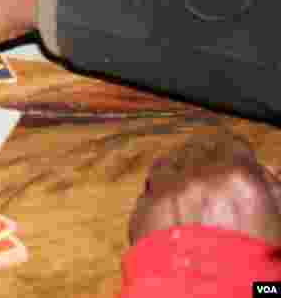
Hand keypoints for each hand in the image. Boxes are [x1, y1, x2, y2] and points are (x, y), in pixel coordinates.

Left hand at [129, 131, 280, 245]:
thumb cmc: (254, 268)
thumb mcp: (280, 225)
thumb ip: (273, 191)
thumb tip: (267, 170)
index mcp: (238, 178)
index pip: (230, 143)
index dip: (233, 152)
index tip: (233, 159)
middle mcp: (198, 178)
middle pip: (196, 149)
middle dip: (205, 158)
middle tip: (211, 173)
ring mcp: (166, 192)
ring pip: (168, 162)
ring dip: (179, 169)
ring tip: (189, 186)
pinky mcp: (144, 210)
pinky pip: (151, 188)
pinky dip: (160, 191)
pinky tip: (172, 206)